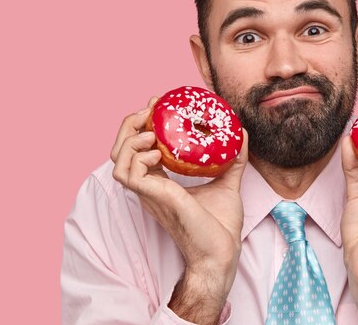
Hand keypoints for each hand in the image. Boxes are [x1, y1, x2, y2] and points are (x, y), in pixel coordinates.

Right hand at [110, 97, 248, 322]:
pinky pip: (129, 174)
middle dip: (130, 124)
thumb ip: (233, 158)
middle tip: (150, 108)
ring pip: (117, 160)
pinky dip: (138, 158)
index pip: (139, 149)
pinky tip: (157, 152)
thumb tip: (240, 132)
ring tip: (150, 130)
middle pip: (121, 149)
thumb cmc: (220, 225)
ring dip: (130, 138)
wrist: (222, 252)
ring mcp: (149, 193)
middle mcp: (150, 186)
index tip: (157, 105)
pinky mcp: (154, 198)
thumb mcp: (227, 182)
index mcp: (161, 182)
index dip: (141, 124)